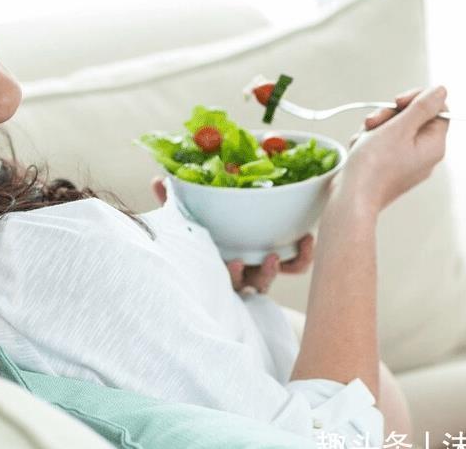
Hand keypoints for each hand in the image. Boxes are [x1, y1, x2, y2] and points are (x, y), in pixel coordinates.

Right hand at [150, 176, 315, 293]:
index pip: (230, 278)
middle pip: (256, 284)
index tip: (236, 262)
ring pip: (276, 277)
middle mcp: (242, 274)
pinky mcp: (283, 260)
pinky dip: (304, 254)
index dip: (234, 274)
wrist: (230, 229)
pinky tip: (307, 236)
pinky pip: (297, 265)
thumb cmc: (201, 228)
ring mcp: (261, 269)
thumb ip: (171, 203)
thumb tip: (158, 180)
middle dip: (264, 275)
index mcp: (220, 266)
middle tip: (270, 258)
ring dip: (281, 268)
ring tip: (283, 251)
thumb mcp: (186, 215)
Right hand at [334, 85, 450, 217]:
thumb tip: (440, 91)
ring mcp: (407, 162)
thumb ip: (422, 107)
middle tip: (374, 123)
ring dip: (376, 128)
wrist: (352, 197)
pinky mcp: (390, 167)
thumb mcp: (399, 128)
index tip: (398, 101)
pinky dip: (369, 141)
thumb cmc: (375, 166)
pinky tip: (360, 149)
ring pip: (394, 129)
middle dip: (389, 116)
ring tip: (364, 140)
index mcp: (434, 145)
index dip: (417, 100)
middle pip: (413, 118)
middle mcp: (424, 155)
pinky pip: (383, 143)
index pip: (437, 109)